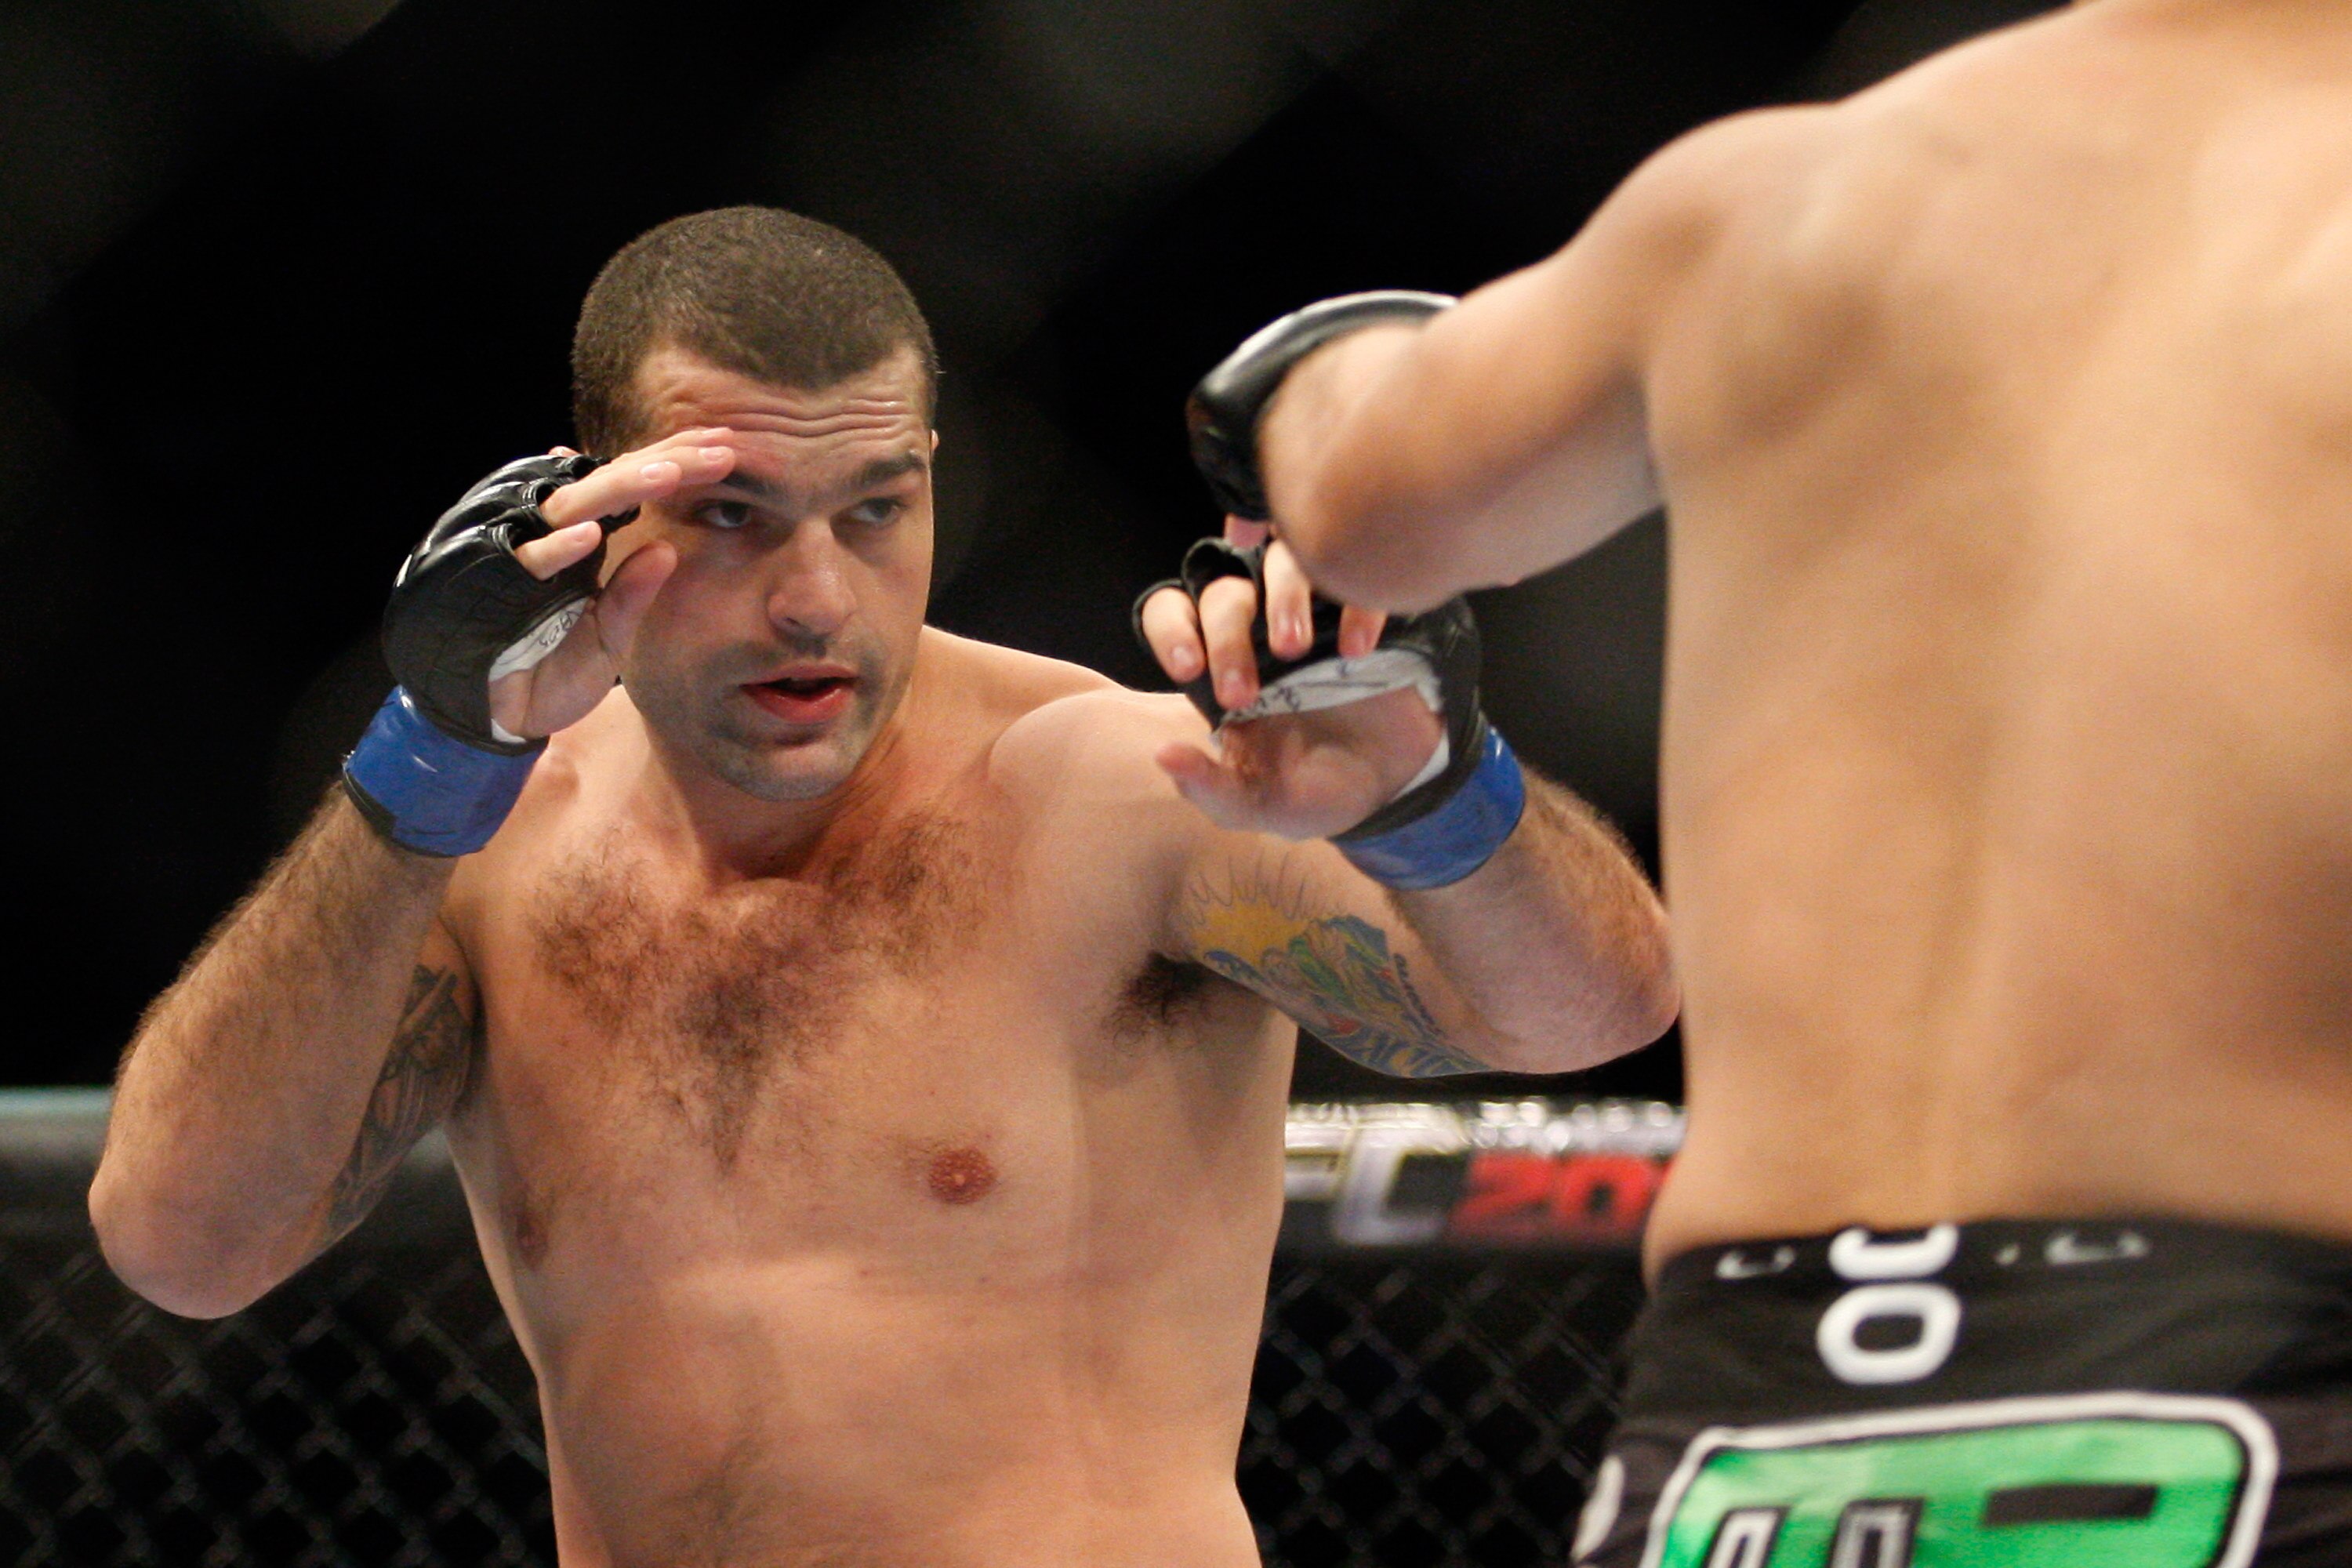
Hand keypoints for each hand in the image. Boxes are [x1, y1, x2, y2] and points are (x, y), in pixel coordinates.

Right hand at [487, 431, 735, 738]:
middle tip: (721, 451)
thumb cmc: (556, 671)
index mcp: (583, 541)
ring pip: (571, 506)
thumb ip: (633, 593)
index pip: (629, 488)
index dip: (675, 465)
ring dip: (620, 488)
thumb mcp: (610, 634)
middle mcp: (554, 537)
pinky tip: (594, 535)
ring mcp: (524, 555)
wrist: (504, 718)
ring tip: (672, 474)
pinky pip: (529, 560)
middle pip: (608, 483)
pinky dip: (559, 547)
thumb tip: (665, 547)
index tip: (728, 450)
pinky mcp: (495, 585)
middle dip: (665, 463)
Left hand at [1138, 517, 1442, 837]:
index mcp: (1220, 669)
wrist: (1396, 789)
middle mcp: (1259, 631)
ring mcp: (1315, 615)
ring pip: (1281, 563)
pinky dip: (1353, 604)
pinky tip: (1359, 651)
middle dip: (1226, 636)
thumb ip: (1209, 788)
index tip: (1188, 669)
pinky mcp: (1364, 611)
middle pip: (1223, 593)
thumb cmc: (1316, 793)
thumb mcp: (1260, 805)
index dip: (1172, 629)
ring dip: (1282, 597)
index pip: (1173, 613)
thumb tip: (1163, 755)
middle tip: (1244, 693)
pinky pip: (1354, 578)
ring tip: (1297, 649)